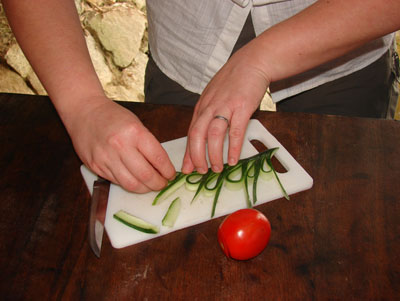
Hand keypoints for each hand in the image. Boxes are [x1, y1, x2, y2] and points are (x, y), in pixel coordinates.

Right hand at [66, 96, 175, 192]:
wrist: (84, 111)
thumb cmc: (113, 116)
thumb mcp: (136, 124)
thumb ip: (148, 145)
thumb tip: (162, 166)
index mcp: (134, 132)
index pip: (158, 158)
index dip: (167, 170)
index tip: (171, 175)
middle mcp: (119, 146)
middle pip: (145, 175)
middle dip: (158, 184)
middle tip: (162, 184)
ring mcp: (105, 158)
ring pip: (130, 184)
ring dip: (144, 188)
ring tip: (149, 185)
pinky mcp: (95, 166)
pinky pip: (116, 181)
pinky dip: (128, 183)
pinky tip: (134, 180)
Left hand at [182, 45, 269, 173]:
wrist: (252, 62)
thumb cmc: (233, 82)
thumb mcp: (214, 97)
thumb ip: (208, 115)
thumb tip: (203, 136)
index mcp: (202, 107)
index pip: (191, 133)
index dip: (188, 153)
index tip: (186, 168)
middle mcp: (210, 107)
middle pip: (197, 135)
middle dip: (196, 157)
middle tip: (200, 172)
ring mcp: (225, 107)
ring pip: (213, 135)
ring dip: (213, 155)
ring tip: (217, 169)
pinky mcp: (242, 107)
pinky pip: (235, 131)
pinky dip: (232, 147)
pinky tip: (233, 159)